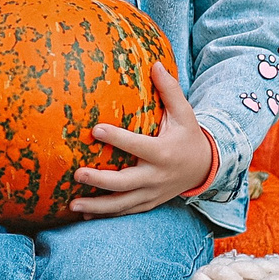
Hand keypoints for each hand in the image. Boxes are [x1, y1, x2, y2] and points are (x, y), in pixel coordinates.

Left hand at [72, 63, 214, 216]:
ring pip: (122, 204)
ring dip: (97, 206)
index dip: (117, 138)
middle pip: (125, 183)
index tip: (95, 130)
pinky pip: (125, 211)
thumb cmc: (189, 136)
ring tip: (72, 205)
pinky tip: (84, 215)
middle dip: (99, 180)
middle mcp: (157, 176)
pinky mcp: (149, 203)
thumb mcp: (185, 113)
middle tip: (77, 173)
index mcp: (164, 152)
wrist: (206, 168)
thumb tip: (155, 64)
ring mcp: (152, 193)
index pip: (137, 146)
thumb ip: (170, 90)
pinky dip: (105, 215)